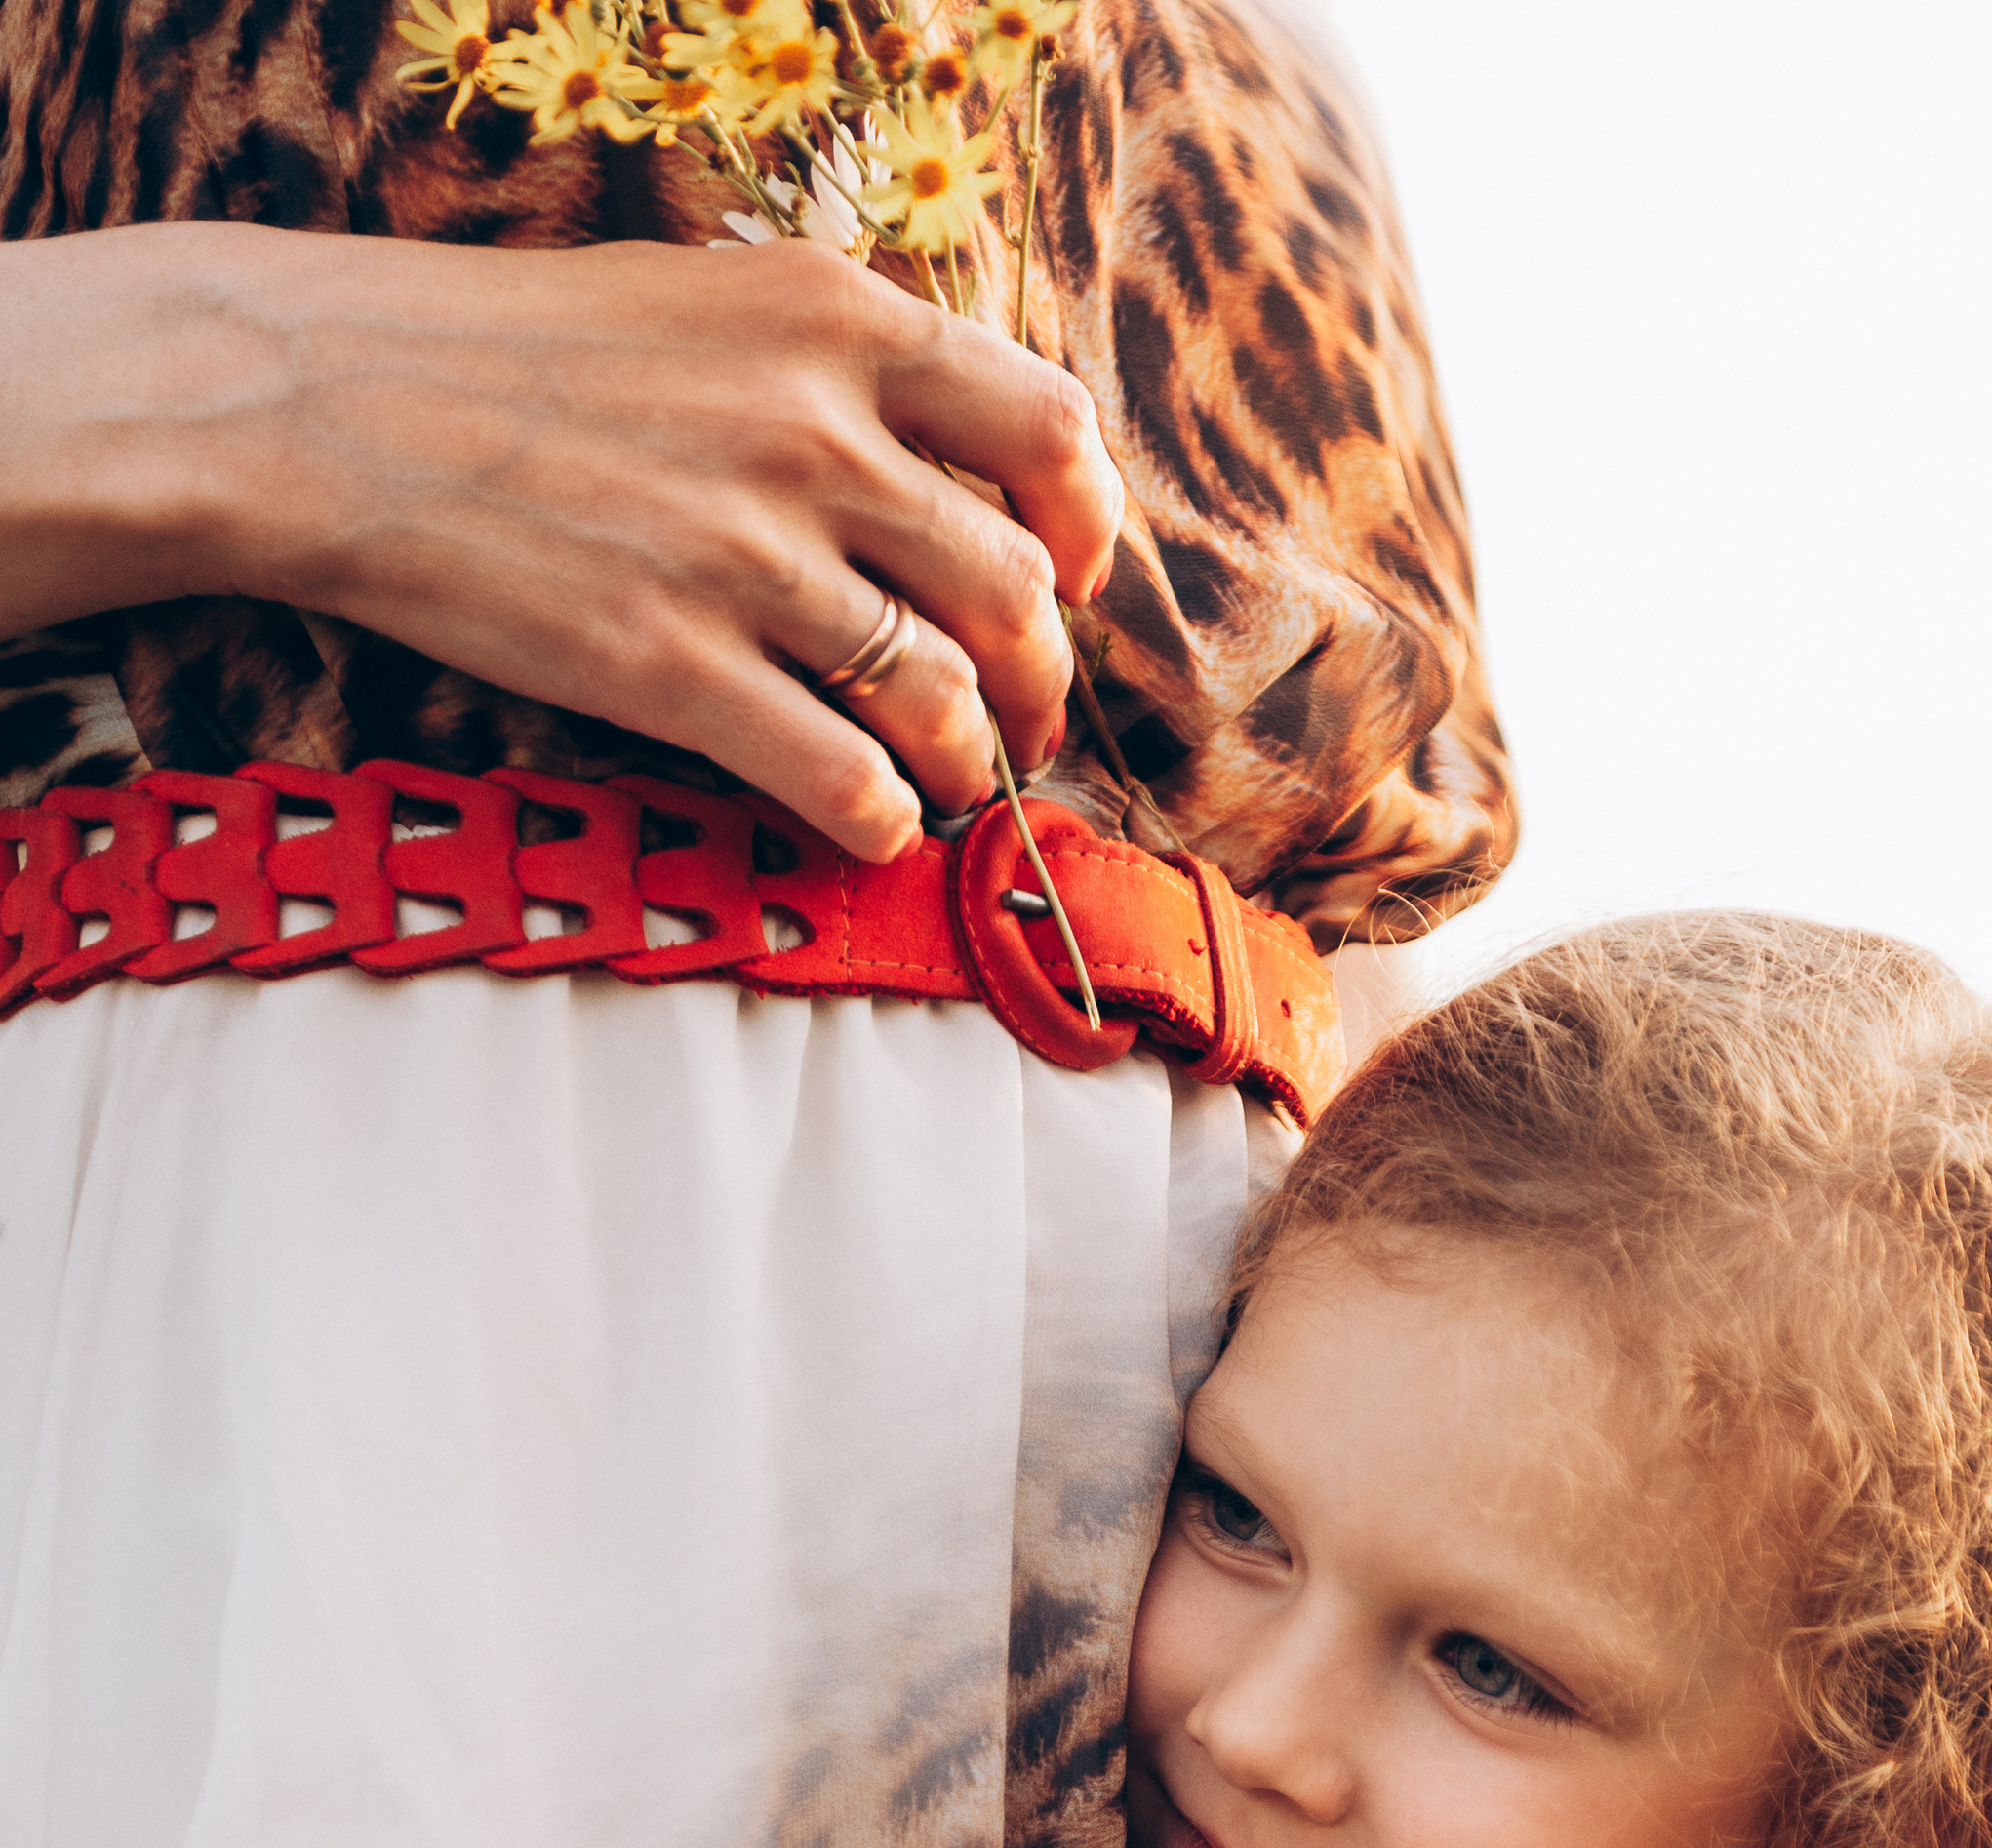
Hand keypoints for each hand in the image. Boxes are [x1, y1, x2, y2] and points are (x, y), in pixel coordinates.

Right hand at [0, 224, 1122, 858]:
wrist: (328, 401)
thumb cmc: (510, 357)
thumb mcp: (700, 305)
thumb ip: (830, 373)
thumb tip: (944, 474)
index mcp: (833, 321)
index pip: (1048, 428)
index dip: (1087, 527)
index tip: (1071, 579)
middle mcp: (813, 431)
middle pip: (1015, 587)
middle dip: (1040, 679)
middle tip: (1022, 723)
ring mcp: (745, 555)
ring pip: (946, 696)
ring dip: (971, 764)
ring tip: (951, 787)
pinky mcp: (673, 667)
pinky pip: (846, 777)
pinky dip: (881, 820)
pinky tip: (867, 822)